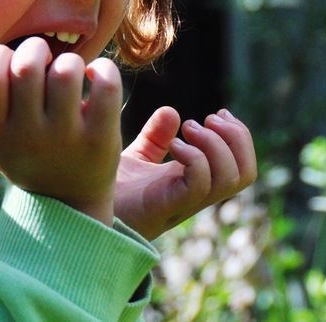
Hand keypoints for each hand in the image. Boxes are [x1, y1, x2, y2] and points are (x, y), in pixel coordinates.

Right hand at [0, 37, 121, 225]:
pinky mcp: (102, 139)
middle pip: (27, 67)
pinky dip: (103, 69)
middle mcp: (29, 137)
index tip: (11, 62)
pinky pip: (105, 85)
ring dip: (69, 61)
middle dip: (35, 49)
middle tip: (44, 61)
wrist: (69, 208)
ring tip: (69, 74)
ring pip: (66, 71)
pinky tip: (95, 77)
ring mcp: (66, 139)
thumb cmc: (26, 159)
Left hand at [113, 106, 256, 239]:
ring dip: (216, 145)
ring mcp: (182, 202)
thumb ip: (156, 138)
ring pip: (229, 180)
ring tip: (189, 129)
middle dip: (236, 138)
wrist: (80, 211)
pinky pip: (199, 185)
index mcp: (194, 183)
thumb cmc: (109, 190)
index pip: (242, 168)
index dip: (240, 137)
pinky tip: (174, 144)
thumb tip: (172, 113)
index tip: (218, 113)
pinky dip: (194, 158)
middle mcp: (195, 195)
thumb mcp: (137, 158)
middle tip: (208, 118)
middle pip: (245, 175)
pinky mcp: (165, 205)